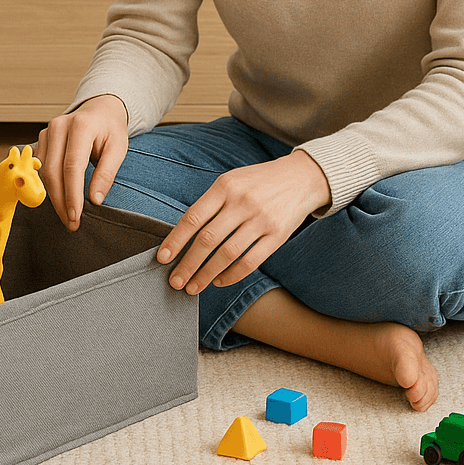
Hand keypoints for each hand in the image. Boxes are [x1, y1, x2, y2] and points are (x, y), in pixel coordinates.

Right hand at [36, 94, 128, 230]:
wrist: (99, 110)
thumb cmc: (110, 129)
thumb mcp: (118, 148)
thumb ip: (106, 173)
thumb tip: (95, 200)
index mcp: (81, 126)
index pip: (72, 166)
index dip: (71, 194)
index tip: (75, 216)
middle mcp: (59, 127)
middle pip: (52, 172)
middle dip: (60, 202)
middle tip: (71, 223)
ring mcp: (46, 132)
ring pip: (43, 173)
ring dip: (53, 198)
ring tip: (67, 216)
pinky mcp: (40, 140)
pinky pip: (39, 169)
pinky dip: (48, 187)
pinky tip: (59, 200)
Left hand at [159, 150, 328, 293]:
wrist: (300, 178)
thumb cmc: (257, 182)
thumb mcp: (231, 181)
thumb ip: (210, 204)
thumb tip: (182, 237)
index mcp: (225, 186)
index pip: (193, 217)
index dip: (175, 240)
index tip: (162, 258)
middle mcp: (242, 202)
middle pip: (208, 239)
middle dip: (188, 264)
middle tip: (175, 281)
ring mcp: (261, 219)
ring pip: (227, 254)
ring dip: (207, 275)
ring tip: (194, 286)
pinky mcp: (277, 236)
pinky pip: (250, 262)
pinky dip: (232, 275)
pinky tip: (219, 281)